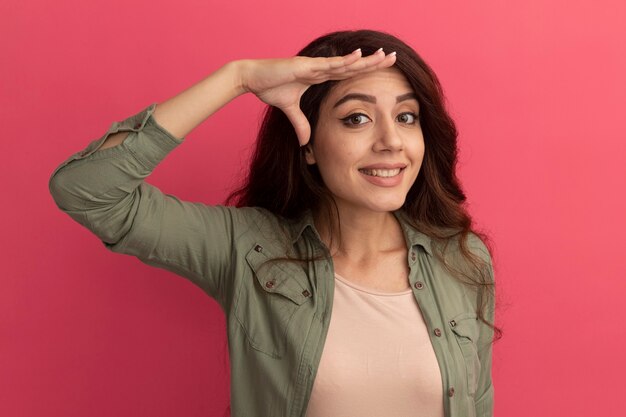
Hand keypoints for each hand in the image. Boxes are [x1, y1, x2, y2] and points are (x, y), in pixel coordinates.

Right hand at [238, 48, 396, 145]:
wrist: (252, 79)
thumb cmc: (269, 88)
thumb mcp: (290, 111)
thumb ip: (300, 124)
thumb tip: (305, 143)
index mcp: (320, 76)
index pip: (348, 73)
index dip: (365, 71)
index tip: (383, 70)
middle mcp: (321, 69)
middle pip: (353, 65)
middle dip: (373, 62)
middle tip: (394, 58)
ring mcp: (315, 66)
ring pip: (346, 63)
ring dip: (366, 59)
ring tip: (384, 55)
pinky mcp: (306, 66)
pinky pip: (328, 65)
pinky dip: (344, 61)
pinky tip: (359, 56)